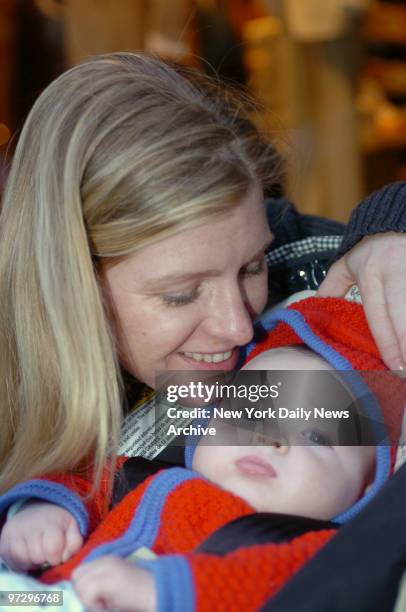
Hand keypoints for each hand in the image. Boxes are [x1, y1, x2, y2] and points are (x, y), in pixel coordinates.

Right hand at [0, 501, 82, 570]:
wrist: (34, 511)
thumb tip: (66, 558)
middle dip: (44, 559)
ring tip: (37, 553)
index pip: (53, 548)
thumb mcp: (71, 527)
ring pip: (24, 562)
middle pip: (37, 557)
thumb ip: (75, 543)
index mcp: (51, 523)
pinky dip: (21, 565)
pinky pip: (12, 564)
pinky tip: (27, 555)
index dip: (56, 557)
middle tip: (46, 553)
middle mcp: (30, 527)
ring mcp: (15, 533)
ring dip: (32, 563)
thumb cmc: (56, 524)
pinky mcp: (4, 542)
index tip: (57, 554)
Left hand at [72, 556, 155, 611]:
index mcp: (106, 560)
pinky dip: (93, 605)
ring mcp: (105, 568)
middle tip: (97, 604)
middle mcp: (104, 560)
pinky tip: (107, 608)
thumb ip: (98, 585)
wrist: (157, 592)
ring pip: (80, 586)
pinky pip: (88, 594)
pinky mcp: (107, 580)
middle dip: (81, 593)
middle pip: (77, 576)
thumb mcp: (114, 586)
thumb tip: (78, 597)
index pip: (80, 572)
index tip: (93, 601)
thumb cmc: (138, 595)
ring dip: (87, 600)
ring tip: (104, 606)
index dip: (81, 587)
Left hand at [317, 232, 405, 370]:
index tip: (394, 365)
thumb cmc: (372, 245)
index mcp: (371, 272)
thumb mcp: (348, 261)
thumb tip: (311, 311)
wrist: (398, 216)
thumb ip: (332, 286)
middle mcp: (395, 272)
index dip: (387, 340)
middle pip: (403, 312)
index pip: (378, 312)